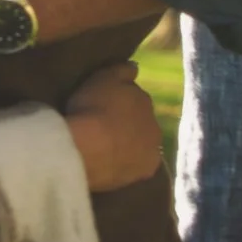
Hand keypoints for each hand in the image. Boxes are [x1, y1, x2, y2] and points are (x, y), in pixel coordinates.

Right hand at [61, 61, 161, 191]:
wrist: (86, 149)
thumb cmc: (92, 108)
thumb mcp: (103, 77)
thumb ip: (122, 70)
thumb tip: (136, 67)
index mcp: (145, 100)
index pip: (134, 97)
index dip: (119, 101)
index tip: (102, 104)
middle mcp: (155, 125)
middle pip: (141, 122)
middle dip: (128, 123)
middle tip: (103, 126)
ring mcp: (152, 151)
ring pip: (140, 144)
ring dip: (129, 143)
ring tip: (105, 147)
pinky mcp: (145, 173)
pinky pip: (136, 164)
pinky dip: (127, 162)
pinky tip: (111, 163)